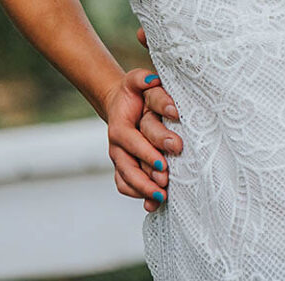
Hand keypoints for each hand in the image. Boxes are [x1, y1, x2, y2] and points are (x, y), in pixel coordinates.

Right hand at [102, 67, 170, 210]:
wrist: (122, 104)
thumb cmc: (136, 91)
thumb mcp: (137, 80)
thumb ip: (143, 79)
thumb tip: (153, 80)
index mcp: (120, 125)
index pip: (132, 140)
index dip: (148, 149)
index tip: (167, 158)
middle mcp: (116, 145)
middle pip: (129, 164)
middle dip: (148, 173)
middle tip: (167, 179)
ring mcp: (119, 158)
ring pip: (126, 178)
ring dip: (144, 188)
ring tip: (162, 197)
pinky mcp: (123, 167)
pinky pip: (124, 185)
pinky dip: (138, 195)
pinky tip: (153, 204)